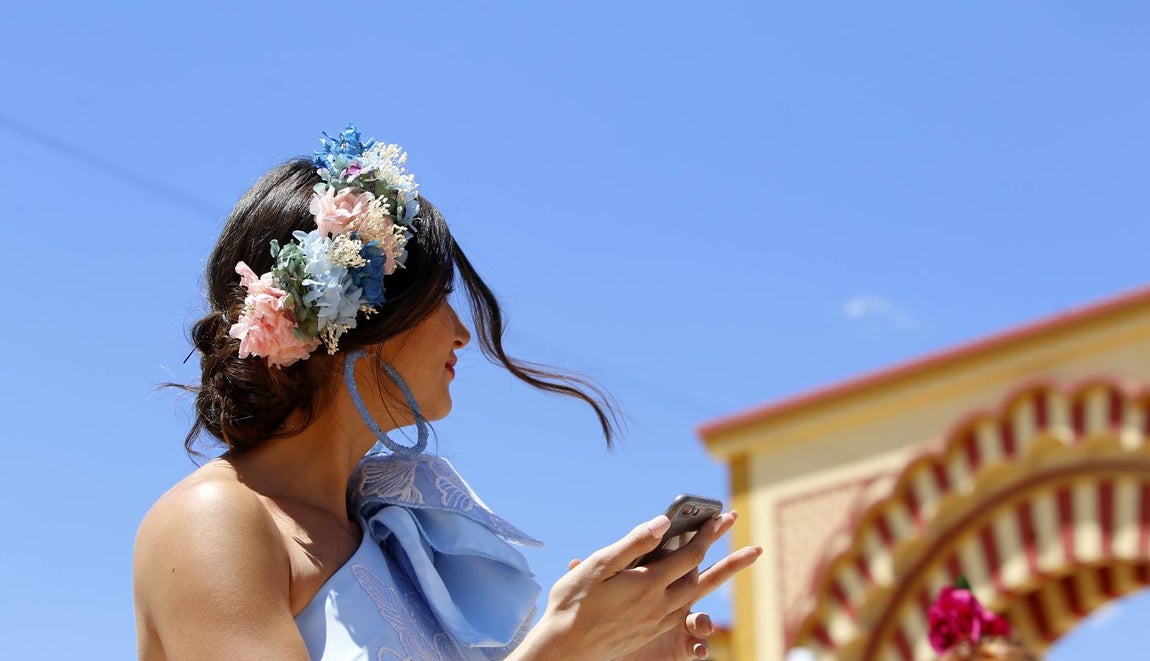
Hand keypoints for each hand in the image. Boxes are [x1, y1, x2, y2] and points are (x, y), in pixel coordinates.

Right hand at [510, 511, 760, 660]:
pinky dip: (693, 595)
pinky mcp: (650, 633)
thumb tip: (663, 522)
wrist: (563, 649)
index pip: (690, 554)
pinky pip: (681, 611)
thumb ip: (634, 544)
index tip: (725, 516)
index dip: (709, 533)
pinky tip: (691, 587)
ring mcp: (657, 622)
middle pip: (704, 579)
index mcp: (648, 585)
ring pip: (696, 597)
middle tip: (752, 546)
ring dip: (717, 578)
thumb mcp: (598, 566)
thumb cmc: (573, 603)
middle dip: (730, 561)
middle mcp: (660, 606)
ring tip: (734, 565)